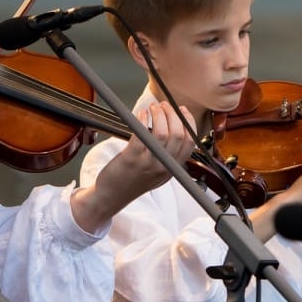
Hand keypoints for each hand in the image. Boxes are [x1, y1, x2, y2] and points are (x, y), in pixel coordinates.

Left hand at [71, 101, 197, 231]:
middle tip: (163, 106)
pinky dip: (143, 119)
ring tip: (152, 107)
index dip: (188, 122)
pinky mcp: (131, 159)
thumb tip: (172, 128)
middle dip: (172, 114)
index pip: (190, 143)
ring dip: (158, 114)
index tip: (182, 110)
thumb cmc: (133, 181)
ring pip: (162, 133)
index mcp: (172, 169)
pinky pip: (142, 134)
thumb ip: (168, 156)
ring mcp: (148, 163)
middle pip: (178, 135)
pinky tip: (141, 114)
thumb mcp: (158, 173)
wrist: (112, 196)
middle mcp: (163, 167)